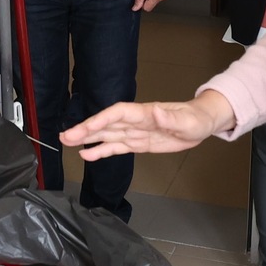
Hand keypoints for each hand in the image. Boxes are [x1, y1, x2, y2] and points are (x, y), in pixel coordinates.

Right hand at [62, 90, 236, 158]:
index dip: (99, 120)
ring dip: (87, 138)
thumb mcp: (187, 120)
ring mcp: (134, 132)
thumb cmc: (195, 119)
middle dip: (85, 129)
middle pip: (106, 124)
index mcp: (144, 113)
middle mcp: (135, 121)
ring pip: (106, 135)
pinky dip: (101, 150)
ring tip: (66, 142)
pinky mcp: (137, 143)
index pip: (117, 114)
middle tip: (65, 137)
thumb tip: (155, 112)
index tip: (84, 127)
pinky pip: (116, 147)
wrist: (201, 124)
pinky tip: (86, 154)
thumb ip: (170, 117)